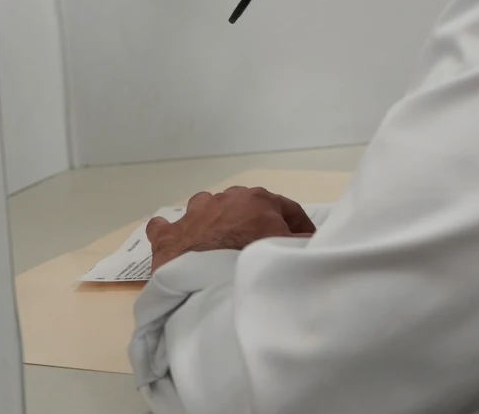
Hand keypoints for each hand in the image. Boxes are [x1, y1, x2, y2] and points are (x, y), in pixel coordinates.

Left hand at [147, 186, 315, 271]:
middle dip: (255, 222)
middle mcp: (225, 199)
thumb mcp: (290, 250)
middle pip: (245, 206)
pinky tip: (175, 239)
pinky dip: (171, 231)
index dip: (298, 225)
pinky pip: (165, 225)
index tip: (303, 240)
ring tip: (219, 242)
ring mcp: (194, 213)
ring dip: (214, 220)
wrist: (208, 280)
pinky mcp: (168, 233)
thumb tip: (313, 240)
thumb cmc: (253, 261)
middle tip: (262, 245)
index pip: (286, 208)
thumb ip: (302, 242)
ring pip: (206, 207)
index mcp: (259, 200)